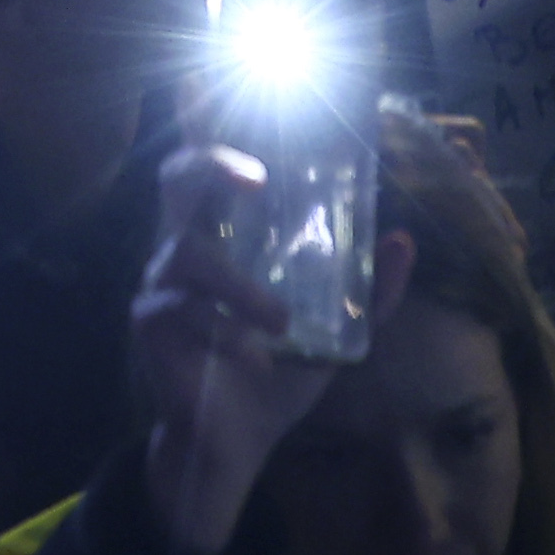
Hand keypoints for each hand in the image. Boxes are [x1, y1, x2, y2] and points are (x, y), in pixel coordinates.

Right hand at [124, 143, 364, 554]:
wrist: (235, 445)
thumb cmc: (276, 376)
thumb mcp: (333, 334)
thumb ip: (369, 294)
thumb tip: (404, 240)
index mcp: (226, 238)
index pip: (210, 168)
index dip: (206, 126)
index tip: (225, 110)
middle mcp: (188, 247)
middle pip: (179, 178)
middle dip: (211, 162)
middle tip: (258, 178)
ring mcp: (163, 283)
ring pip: (187, 252)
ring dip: (238, 286)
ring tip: (279, 323)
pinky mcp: (151, 324)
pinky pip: (176, 308)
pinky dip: (219, 329)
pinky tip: (247, 356)